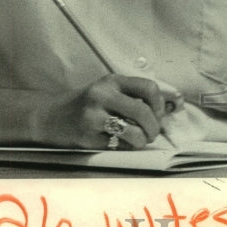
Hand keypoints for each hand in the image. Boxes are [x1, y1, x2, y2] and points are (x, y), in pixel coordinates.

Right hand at [35, 74, 180, 149]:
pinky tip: (119, 142)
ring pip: (132, 130)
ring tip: (140, 140)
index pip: (148, 87)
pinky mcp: (86, 136)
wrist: (51, 116)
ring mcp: (93, 116)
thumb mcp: (111, 91)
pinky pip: (116, 144)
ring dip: (142, 139)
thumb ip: (138, 96)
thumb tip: (175, 105)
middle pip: (142, 111)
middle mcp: (102, 94)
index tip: (159, 114)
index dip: (160, 103)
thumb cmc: (89, 103)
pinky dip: (124, 146)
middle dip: (154, 126)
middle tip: (152, 134)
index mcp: (112, 80)